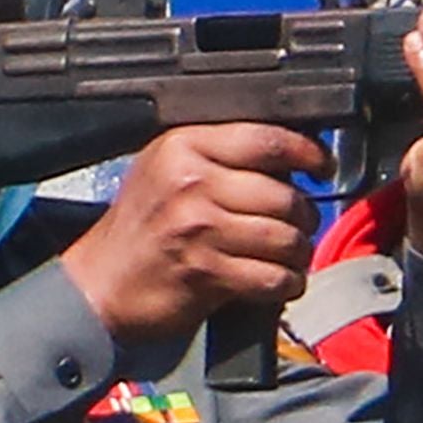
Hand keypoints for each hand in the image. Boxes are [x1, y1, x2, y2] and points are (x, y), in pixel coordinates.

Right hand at [57, 122, 327, 342]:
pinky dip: (286, 283)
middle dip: (304, 215)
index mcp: (184, 146)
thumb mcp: (166, 168)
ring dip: (299, 253)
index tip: (321, 166)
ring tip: (290, 255)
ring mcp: (199, 229)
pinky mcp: (206, 273)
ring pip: (285, 238)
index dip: (308, 153)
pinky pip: (273, 277)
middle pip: (283, 194)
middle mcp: (191, 183)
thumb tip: (287, 158)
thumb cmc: (140, 228)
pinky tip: (280, 281)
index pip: (267, 140)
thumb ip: (218, 154)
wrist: (101, 283)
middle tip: (300, 224)